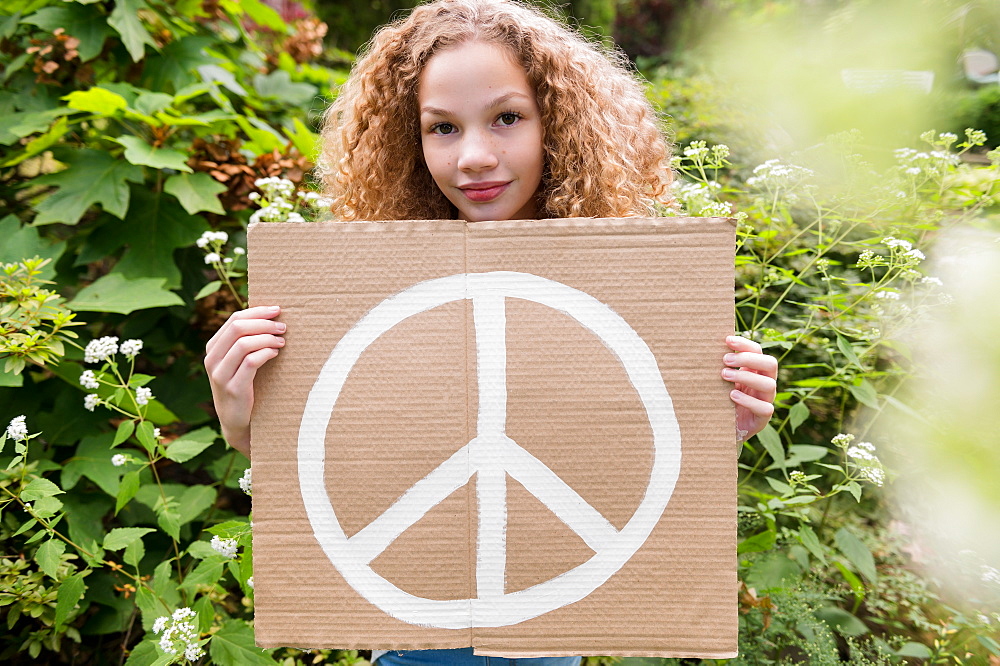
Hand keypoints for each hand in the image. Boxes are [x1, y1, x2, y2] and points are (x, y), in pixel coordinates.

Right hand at [204, 306, 284, 457]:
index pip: (234, 319)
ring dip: (267, 338)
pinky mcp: (233, 388)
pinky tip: (276, 353)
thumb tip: (269, 315)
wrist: (237, 421)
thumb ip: (245, 341)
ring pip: (243, 343)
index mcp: (213, 348)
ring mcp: (220, 375)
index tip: (277, 309)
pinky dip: (266, 353)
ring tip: (282, 340)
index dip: (257, 312)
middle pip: (237, 327)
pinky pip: (251, 362)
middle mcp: (212, 359)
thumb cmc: (244, 385)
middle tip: (283, 326)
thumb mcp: (239, 361)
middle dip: (264, 323)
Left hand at [721, 335, 777, 441]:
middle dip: (747, 359)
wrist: (719, 427)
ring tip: (724, 375)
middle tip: (725, 360)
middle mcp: (764, 383)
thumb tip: (703, 345)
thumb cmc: (719, 398)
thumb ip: (719, 366)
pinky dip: (749, 400)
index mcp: (755, 370)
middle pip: (770, 364)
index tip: (727, 340)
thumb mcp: (720, 380)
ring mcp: (766, 400)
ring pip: (769, 384)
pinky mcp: (762, 418)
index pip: (758, 351)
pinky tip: (732, 395)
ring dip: (746, 377)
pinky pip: (765, 408)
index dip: (745, 344)